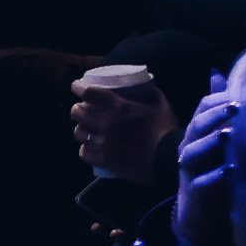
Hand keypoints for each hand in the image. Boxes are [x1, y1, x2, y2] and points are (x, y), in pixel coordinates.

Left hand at [66, 63, 171, 193]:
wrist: (168, 159)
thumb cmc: (165, 129)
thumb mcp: (160, 103)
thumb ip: (149, 92)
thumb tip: (142, 85)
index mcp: (118, 107)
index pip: (88, 92)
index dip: (78, 87)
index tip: (77, 86)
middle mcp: (105, 124)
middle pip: (77, 112)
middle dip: (78, 107)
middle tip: (84, 108)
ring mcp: (102, 144)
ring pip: (78, 133)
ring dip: (82, 128)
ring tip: (87, 128)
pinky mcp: (103, 161)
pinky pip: (83, 152)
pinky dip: (86, 147)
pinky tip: (91, 146)